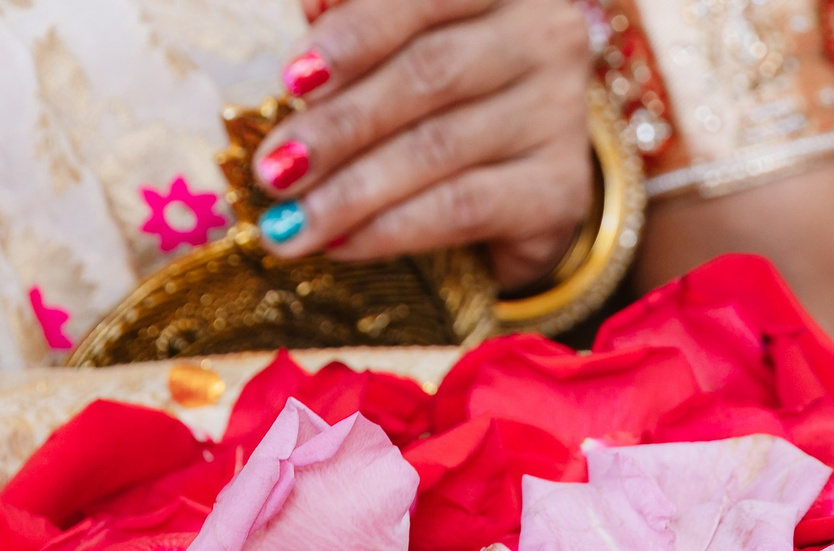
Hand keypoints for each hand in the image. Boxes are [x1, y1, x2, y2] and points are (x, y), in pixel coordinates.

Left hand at [251, 0, 597, 289]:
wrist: (521, 181)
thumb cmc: (443, 93)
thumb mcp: (401, 42)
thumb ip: (359, 22)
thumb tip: (312, 10)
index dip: (356, 33)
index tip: (291, 78)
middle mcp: (545, 33)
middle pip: (429, 74)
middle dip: (338, 127)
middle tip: (272, 171)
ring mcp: (561, 112)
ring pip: (439, 148)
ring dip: (350, 191)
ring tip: (288, 223)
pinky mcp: (561, 188)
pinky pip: (463, 208)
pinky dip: (392, 229)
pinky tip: (340, 243)